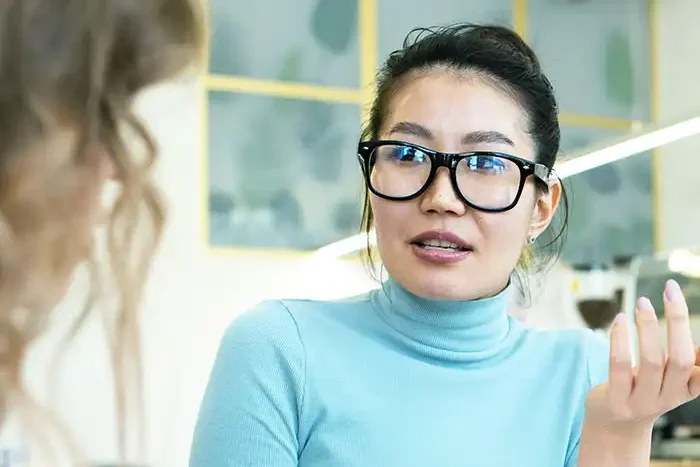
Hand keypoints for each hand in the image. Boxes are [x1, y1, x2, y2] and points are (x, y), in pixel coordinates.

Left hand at [585, 279, 699, 433]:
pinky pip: (620, 365)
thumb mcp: (670, 380)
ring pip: (650, 360)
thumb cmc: (643, 391)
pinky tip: (620, 320)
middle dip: (677, 320)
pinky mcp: (617, 400)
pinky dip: (620, 339)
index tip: (687, 306)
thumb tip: (695, 338)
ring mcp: (642, 401)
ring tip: (642, 302)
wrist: (615, 427)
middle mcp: (668, 396)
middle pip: (679, 358)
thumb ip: (686, 361)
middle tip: (670, 291)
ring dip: (647, 326)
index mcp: (687, 389)